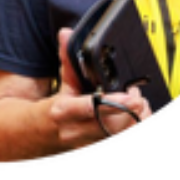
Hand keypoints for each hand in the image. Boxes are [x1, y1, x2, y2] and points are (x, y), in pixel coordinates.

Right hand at [49, 29, 151, 147]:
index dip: (113, 103)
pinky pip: (118, 139)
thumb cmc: (52, 106)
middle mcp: (74, 129)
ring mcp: (85, 141)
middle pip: (110, 125)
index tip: (131, 97)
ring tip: (141, 104)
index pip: (90, 108)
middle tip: (138, 94)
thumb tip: (66, 34)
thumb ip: (66, 56)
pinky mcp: (96, 145)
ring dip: (133, 120)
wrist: (39, 132)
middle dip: (130, 112)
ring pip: (116, 134)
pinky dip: (131, 127)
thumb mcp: (60, 80)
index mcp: (63, 111)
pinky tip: (136, 115)